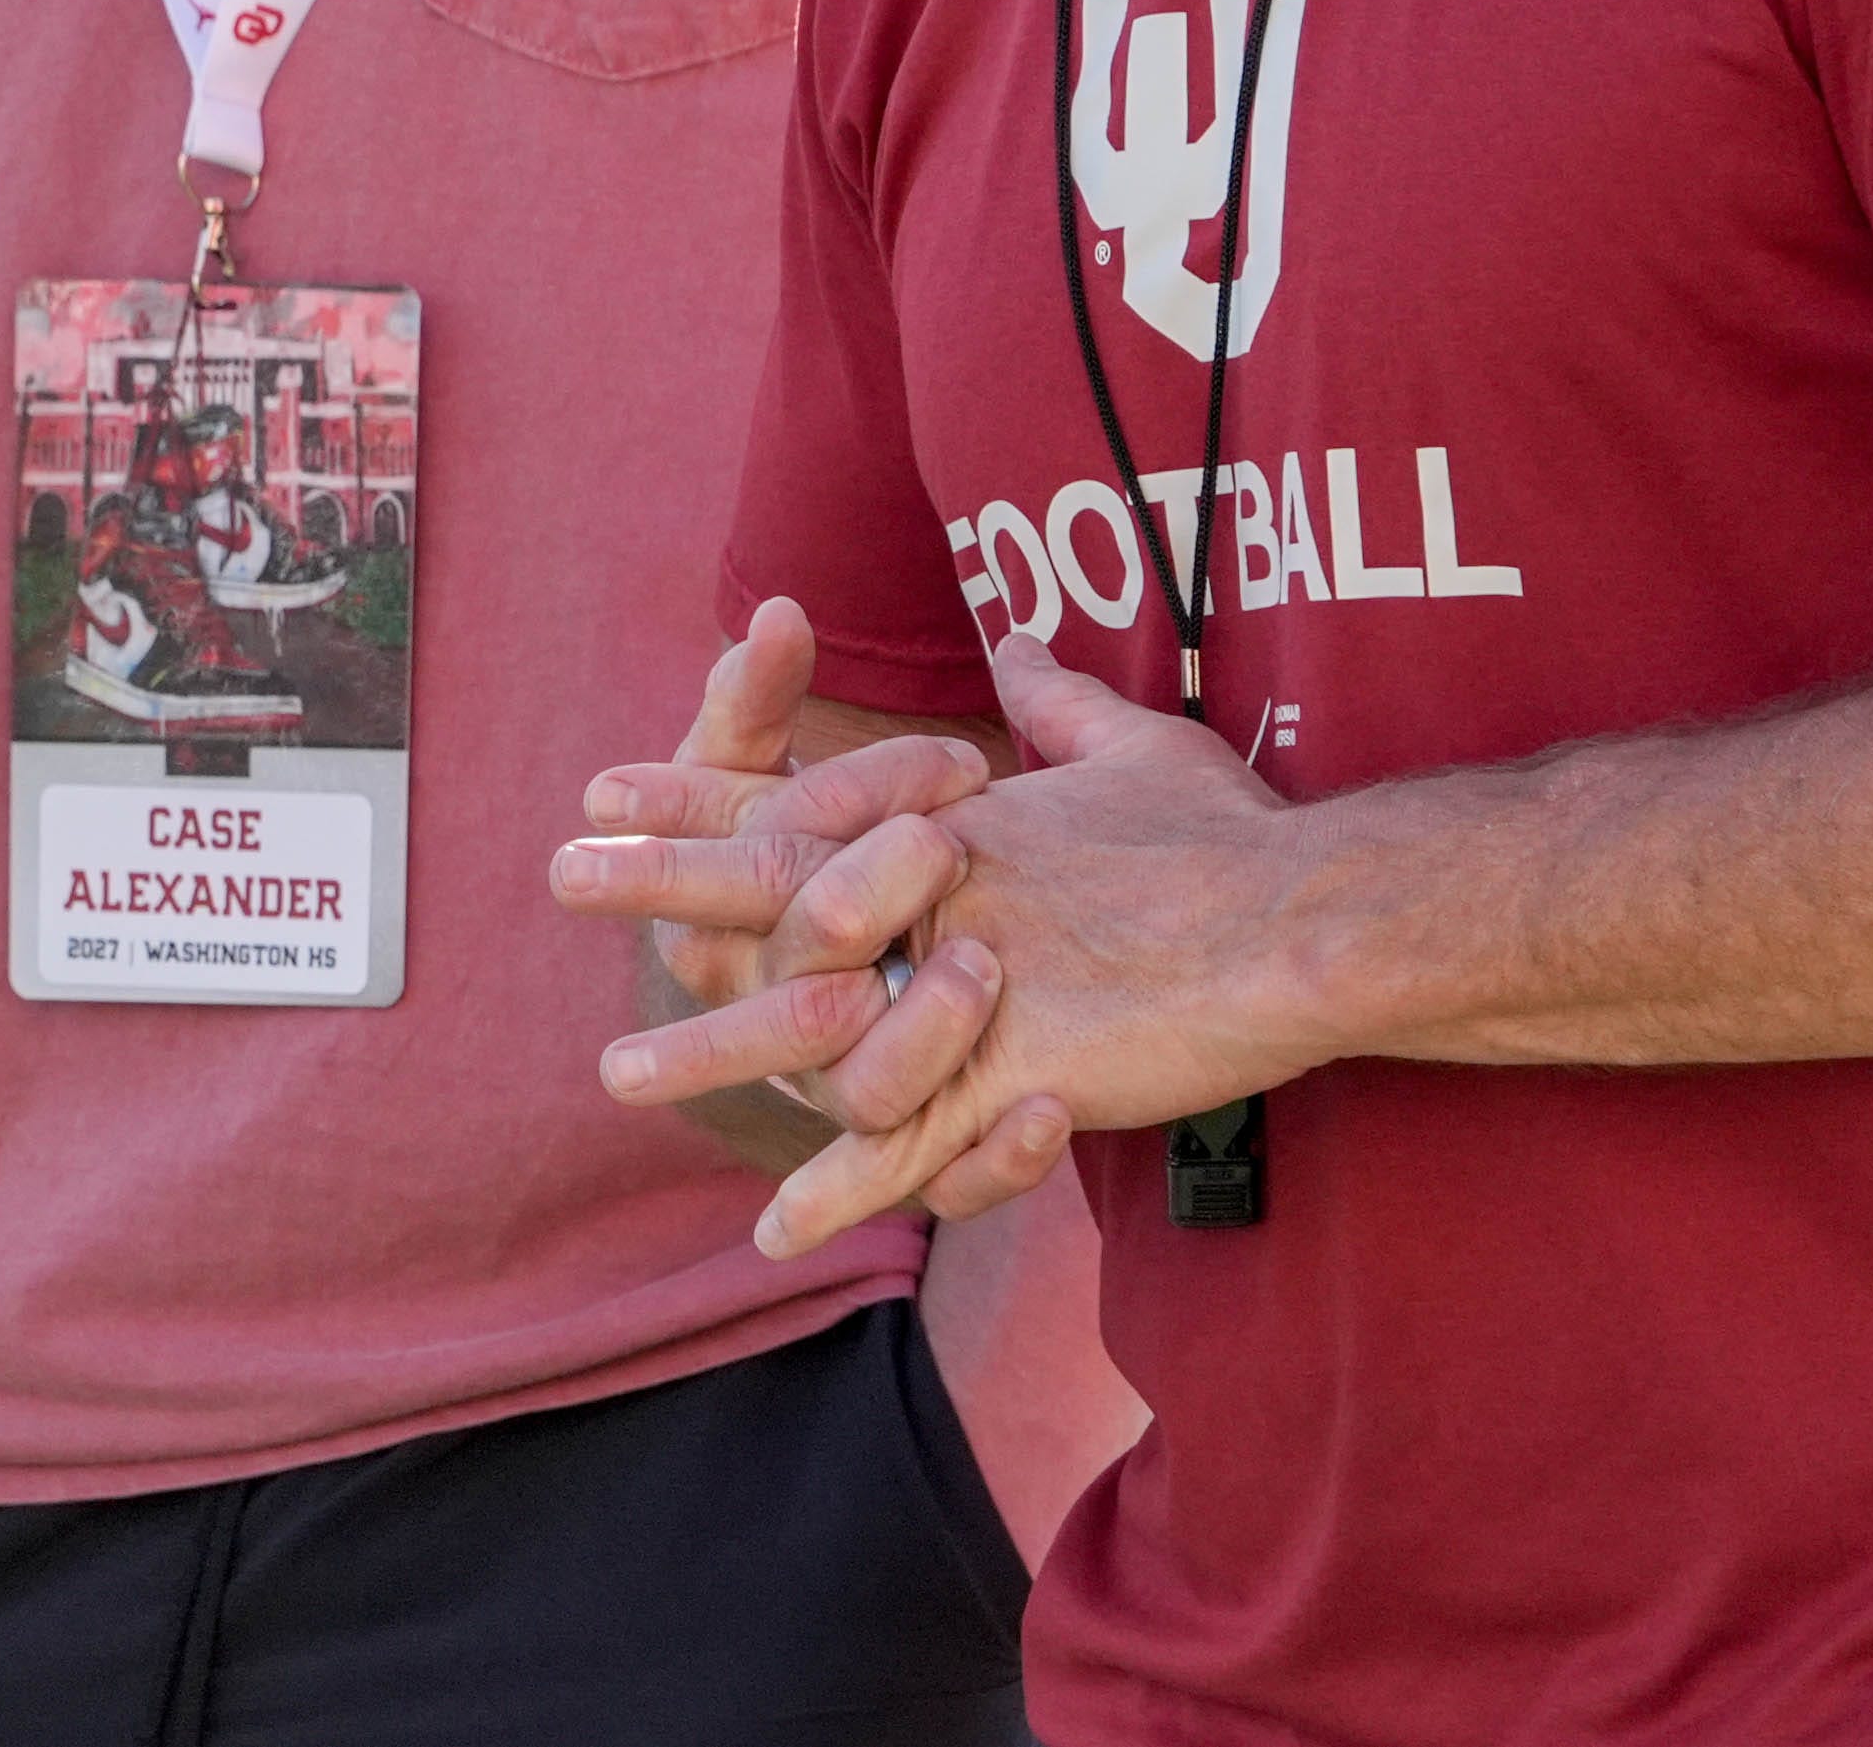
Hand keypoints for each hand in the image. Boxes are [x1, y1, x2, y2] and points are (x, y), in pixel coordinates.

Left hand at [601, 634, 1332, 1254]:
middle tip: (560, 870)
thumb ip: (1062, 701)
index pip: (802, 799)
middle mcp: (945, 895)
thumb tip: (1021, 644)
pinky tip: (772, 1228)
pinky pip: (912, 1148)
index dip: (703, 794)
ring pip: (817, 1029)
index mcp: (956, 823)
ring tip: (614, 1075)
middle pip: (776, 886)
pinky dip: (844, 1190)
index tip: (609, 785)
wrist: (1312, 914)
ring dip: (714, 1052)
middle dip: (661, 881)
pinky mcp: (1019, 1077)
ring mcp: (975, 991)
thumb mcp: (1135, 747)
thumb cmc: (1231, 837)